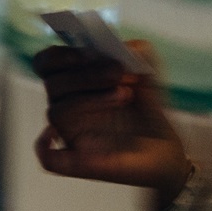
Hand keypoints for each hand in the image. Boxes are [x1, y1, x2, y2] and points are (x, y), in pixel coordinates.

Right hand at [33, 41, 190, 205]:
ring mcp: (72, 134)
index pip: (46, 63)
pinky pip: (48, 159)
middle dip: (85, 75)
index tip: (85, 54)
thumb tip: (124, 49)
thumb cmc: (148, 109)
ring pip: (56, 112)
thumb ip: (139, 51)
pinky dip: (44, 147)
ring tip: (124, 95)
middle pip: (52, 84)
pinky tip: (57, 136)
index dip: (57, 56)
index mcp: (76, 82)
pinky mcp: (78, 162)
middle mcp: (69, 106)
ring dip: (88, 99)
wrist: (166, 147)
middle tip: (118, 72)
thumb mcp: (149, 72)